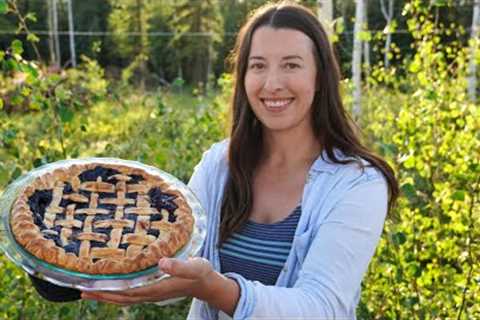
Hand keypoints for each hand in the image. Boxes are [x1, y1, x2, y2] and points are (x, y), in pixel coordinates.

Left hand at [81, 257, 213, 305]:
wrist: (207, 283)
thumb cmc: (201, 273)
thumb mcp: (194, 267)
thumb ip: (179, 266)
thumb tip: (160, 262)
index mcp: (158, 287)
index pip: (128, 292)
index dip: (110, 291)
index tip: (93, 287)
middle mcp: (151, 293)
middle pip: (121, 297)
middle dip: (102, 295)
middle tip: (81, 291)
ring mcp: (151, 293)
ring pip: (124, 297)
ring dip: (107, 296)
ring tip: (89, 292)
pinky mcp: (153, 289)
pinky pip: (130, 294)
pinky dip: (117, 292)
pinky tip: (112, 287)